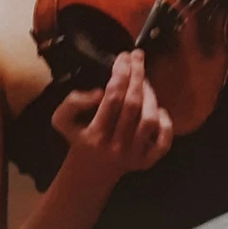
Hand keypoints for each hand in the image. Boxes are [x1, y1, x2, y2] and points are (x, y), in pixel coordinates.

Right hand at [50, 50, 172, 177]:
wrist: (90, 172)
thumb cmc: (79, 138)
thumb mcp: (62, 120)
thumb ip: (72, 102)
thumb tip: (98, 93)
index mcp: (95, 135)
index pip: (112, 97)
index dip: (120, 73)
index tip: (123, 56)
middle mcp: (116, 146)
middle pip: (132, 105)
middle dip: (137, 75)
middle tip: (138, 57)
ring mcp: (133, 156)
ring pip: (148, 120)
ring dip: (150, 95)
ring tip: (144, 80)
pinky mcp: (147, 162)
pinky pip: (163, 143)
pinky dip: (166, 124)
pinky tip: (159, 109)